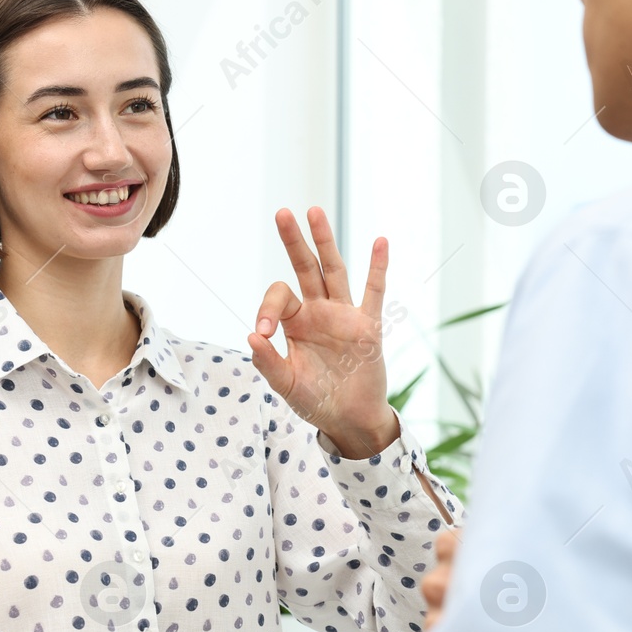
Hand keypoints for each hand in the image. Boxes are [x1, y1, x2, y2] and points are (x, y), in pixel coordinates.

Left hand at [248, 207, 397, 457]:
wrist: (349, 419)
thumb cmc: (315, 400)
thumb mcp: (286, 384)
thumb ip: (269, 362)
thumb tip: (251, 337)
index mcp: (295, 322)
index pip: (279, 298)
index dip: (267, 309)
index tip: (263, 334)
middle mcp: (318, 311)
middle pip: (305, 268)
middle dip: (294, 242)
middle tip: (282, 213)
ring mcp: (344, 315)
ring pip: (334, 271)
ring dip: (326, 242)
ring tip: (315, 211)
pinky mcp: (368, 325)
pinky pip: (373, 291)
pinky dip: (377, 267)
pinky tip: (379, 241)